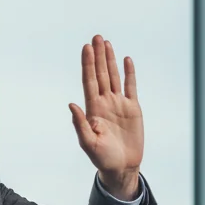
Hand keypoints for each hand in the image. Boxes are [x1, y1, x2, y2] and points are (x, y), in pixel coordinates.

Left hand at [69, 35, 143, 199]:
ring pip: (114, 77)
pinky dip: (129, 73)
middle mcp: (105, 103)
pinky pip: (131, 87)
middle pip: (100, 74)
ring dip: (110, 60)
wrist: (121, 167)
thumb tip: (72, 104)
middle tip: (96, 37)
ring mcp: (119, 104)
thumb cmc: (102, 158)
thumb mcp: (88, 143)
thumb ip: (80, 124)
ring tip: (107, 43)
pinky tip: (126, 60)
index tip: (86, 48)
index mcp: (93, 109)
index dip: (88, 65)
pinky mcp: (133, 109)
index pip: (89, 82)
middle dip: (98, 56)